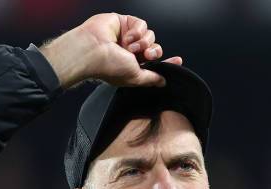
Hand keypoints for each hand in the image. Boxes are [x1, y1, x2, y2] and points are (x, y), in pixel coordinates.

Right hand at [40, 13, 181, 88]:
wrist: (93, 50)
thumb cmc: (108, 66)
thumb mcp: (135, 77)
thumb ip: (151, 79)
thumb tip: (163, 82)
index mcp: (133, 66)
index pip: (155, 64)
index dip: (167, 62)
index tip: (178, 61)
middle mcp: (131, 52)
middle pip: (155, 48)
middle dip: (154, 52)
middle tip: (146, 55)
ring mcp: (128, 37)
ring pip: (150, 36)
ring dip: (143, 42)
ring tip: (129, 47)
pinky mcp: (125, 23)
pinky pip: (142, 24)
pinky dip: (137, 31)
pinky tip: (127, 37)